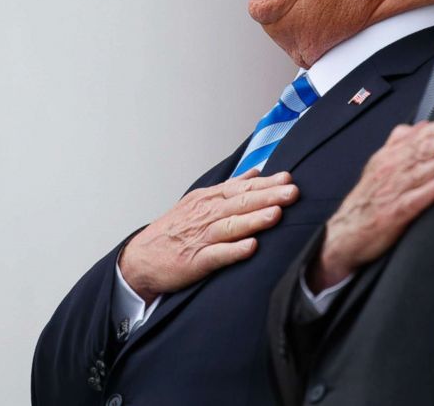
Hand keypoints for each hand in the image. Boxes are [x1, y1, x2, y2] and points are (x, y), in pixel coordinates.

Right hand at [119, 169, 298, 302]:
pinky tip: (251, 247)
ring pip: (231, 226)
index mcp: (207, 200)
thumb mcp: (198, 202)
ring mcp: (200, 238)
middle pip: (240, 203)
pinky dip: (234, 250)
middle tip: (292, 192)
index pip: (241, 188)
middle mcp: (205, 215)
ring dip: (254, 220)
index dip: (265, 184)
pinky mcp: (195, 261)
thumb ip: (228, 188)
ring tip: (276, 214)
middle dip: (267, 197)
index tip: (288, 179)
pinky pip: (217, 255)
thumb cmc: (173, 231)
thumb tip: (255, 173)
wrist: (141, 259)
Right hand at [309, 113, 433, 291]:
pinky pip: (413, 200)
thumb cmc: (369, 198)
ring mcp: (392, 190)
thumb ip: (400, 143)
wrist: (346, 233)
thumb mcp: (380, 164)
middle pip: (426, 149)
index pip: (422, 135)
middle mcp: (392, 168)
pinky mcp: (392, 214)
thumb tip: (422, 124)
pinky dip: (429, 191)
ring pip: (422, 171)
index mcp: (391, 155)